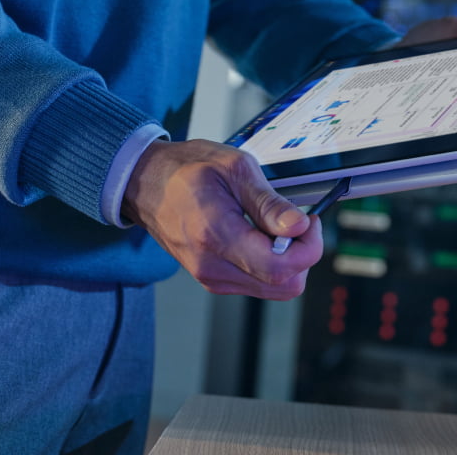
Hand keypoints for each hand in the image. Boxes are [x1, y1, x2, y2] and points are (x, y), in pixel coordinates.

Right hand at [121, 139, 319, 299]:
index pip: (279, 268)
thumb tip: (299, 226)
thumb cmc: (186, 168)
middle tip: (298, 221)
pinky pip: (255, 282)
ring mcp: (210, 277)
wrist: (146, 182)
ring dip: (286, 260)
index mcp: (217, 235)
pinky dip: (269, 262)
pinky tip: (260, 234)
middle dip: (302, 255)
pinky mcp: (211, 278)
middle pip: (282, 286)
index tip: (311, 221)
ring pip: (272, 288)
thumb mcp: (234, 168)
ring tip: (274, 224)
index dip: (308, 248)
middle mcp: (212, 266)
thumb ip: (268, 202)